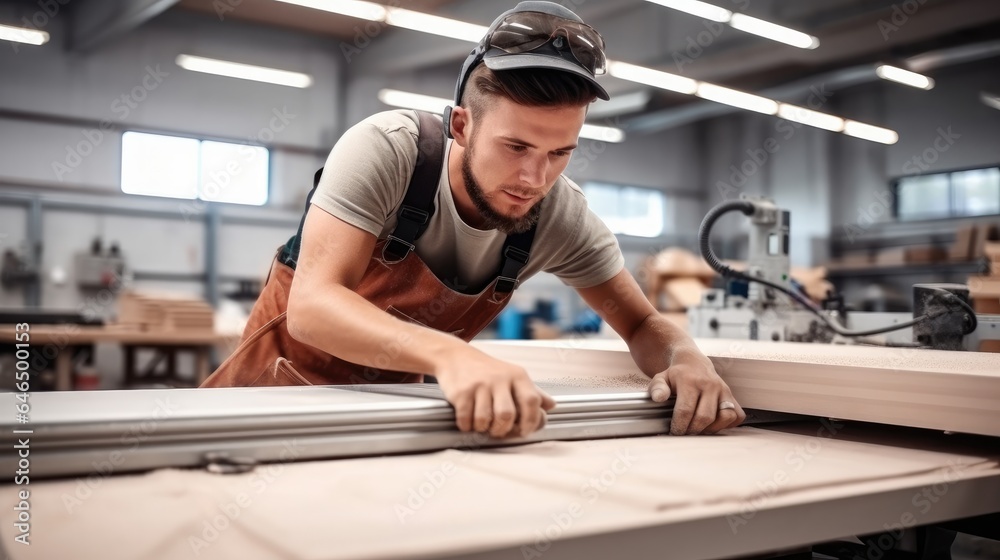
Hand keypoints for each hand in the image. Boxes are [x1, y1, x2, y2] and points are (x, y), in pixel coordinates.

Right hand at [434, 349, 555, 438]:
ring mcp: (480, 385)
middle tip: (498, 430)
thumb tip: (552, 406)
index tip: (525, 431)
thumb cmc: (487, 370)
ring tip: (482, 424)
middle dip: (502, 430)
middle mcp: (500, 378)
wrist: (455, 357)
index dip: (531, 420)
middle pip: (507, 415)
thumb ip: (533, 392)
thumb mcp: (513, 376)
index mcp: (517, 376)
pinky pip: (466, 419)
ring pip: (485, 419)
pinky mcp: (462, 392)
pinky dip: (467, 426)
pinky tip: (468, 421)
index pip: (532, 401)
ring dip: (483, 428)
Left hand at [648, 353, 744, 434]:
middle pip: (705, 417)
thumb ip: (657, 388)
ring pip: (725, 417)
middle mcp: (710, 385)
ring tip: (700, 429)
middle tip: (685, 433)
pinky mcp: (732, 396)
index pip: (686, 410)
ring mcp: (724, 390)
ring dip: (712, 429)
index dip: (679, 426)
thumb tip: (658, 398)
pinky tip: (714, 424)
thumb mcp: (661, 378)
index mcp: (690, 381)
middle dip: (693, 430)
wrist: (693, 362)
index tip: (674, 432)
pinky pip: (737, 415)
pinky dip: (728, 424)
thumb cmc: (676, 375)